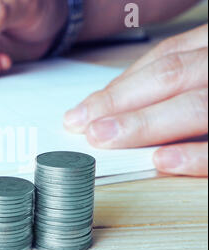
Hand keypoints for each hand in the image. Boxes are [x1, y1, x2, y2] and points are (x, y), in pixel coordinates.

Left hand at [64, 24, 207, 176]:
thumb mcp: (204, 71)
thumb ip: (170, 82)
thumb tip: (111, 103)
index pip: (165, 60)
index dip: (119, 86)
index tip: (82, 109)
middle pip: (171, 77)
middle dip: (120, 102)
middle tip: (82, 125)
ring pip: (195, 106)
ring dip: (143, 124)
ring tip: (103, 138)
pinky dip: (195, 156)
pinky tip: (161, 161)